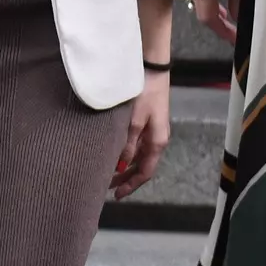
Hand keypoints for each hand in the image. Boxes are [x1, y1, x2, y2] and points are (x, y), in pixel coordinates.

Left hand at [111, 70, 170, 199]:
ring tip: (108, 173)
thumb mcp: (134, 121)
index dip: (131, 185)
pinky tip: (115, 153)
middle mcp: (157, 140)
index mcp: (157, 142)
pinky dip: (127, 153)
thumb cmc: (144, 93)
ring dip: (125, 166)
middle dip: (126, 178)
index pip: (145, 172)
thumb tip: (121, 166)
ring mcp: (153, 131)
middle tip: (108, 187)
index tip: (117, 195)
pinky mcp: (148, 122)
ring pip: (139, 156)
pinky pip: (138, 145)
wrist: (153, 70)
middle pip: (142, 166)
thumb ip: (128, 144)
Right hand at [188, 0, 244, 43]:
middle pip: (204, 11)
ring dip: (219, 13)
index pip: (208, 17)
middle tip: (237, 33)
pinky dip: (216, 1)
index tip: (236, 40)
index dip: (222, 31)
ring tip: (234, 20)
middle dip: (221, 25)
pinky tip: (227, 2)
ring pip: (205, 1)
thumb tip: (238, 18)